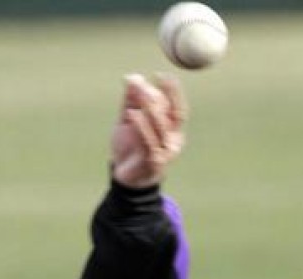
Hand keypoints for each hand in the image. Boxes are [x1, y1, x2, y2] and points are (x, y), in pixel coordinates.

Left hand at [111, 73, 187, 188]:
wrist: (125, 179)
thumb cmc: (130, 148)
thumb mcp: (128, 121)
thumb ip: (130, 101)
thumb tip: (132, 77)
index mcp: (172, 129)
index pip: (177, 107)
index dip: (172, 91)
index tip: (161, 75)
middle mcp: (174, 140)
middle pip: (171, 116)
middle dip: (158, 98)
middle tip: (145, 85)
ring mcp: (165, 152)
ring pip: (161, 128)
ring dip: (150, 110)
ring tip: (139, 95)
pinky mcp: (153, 162)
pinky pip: (148, 142)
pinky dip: (140, 126)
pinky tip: (131, 113)